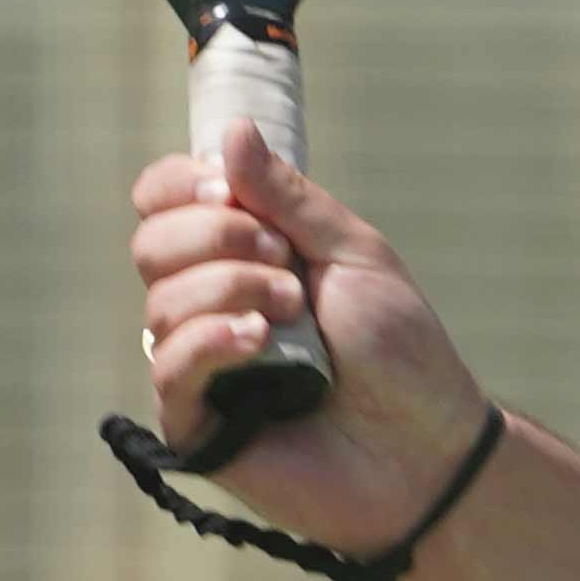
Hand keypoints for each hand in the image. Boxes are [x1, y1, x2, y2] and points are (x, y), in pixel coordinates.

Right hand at [125, 122, 499, 558]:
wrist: (428, 449)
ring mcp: (199, 364)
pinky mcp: (196, 422)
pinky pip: (168, 364)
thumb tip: (230, 131)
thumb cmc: (402, 354)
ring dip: (232, 289)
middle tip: (289, 265)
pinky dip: (210, 339)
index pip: (162, 200)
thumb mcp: (354, 255)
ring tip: (295, 315)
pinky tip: (258, 344)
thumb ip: (289, 198)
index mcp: (242, 255)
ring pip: (160, 301)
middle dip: (218, 236)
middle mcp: (209, 304)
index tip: (228, 188)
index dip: (179, 184)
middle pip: (151, 242)